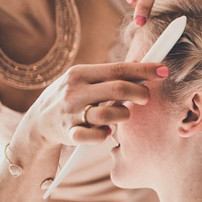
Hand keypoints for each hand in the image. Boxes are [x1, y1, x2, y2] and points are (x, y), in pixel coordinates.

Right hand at [22, 62, 168, 146]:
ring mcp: (71, 112)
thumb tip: (141, 65)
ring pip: (109, 114)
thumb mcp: (84, 80)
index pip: (119, 69)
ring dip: (123, 116)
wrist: (38, 122)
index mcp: (81, 73)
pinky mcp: (69, 133)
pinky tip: (106, 130)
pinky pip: (95, 136)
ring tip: (122, 115)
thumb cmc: (71, 97)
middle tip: (147, 98)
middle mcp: (75, 91)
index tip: (163, 71)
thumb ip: (110, 75)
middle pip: (118, 89)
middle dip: (139, 93)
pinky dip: (105, 134)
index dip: (144, 70)